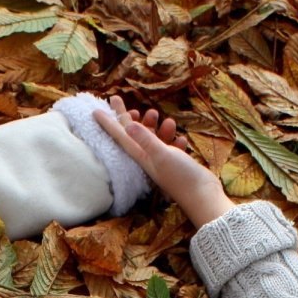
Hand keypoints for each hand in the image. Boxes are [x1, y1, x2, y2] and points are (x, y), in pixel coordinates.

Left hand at [92, 97, 234, 227]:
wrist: (203, 196)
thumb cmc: (181, 177)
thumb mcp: (162, 155)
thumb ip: (146, 139)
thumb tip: (128, 124)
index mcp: (141, 156)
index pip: (121, 136)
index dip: (108, 122)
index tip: (95, 110)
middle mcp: (148, 159)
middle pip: (133, 134)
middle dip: (127, 117)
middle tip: (121, 100)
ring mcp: (162, 162)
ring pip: (153, 139)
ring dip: (157, 127)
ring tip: (162, 117)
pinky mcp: (176, 165)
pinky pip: (171, 148)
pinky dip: (175, 141)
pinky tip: (181, 137)